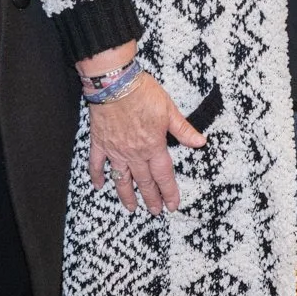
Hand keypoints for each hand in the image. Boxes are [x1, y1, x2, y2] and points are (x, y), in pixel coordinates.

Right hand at [86, 70, 205, 214]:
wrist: (115, 84)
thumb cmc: (143, 93)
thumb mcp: (169, 110)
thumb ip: (183, 130)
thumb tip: (200, 142)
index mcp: (153, 146)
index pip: (163, 175)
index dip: (169, 192)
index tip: (172, 205)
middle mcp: (134, 153)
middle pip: (144, 181)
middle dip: (150, 198)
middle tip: (154, 212)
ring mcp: (115, 150)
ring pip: (121, 178)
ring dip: (126, 195)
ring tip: (131, 208)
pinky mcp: (100, 143)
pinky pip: (96, 164)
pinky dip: (97, 175)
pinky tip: (99, 185)